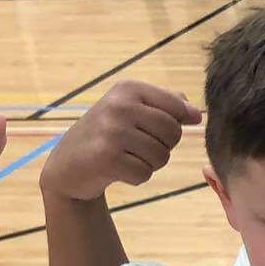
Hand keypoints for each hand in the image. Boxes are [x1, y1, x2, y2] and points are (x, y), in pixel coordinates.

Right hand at [40, 79, 201, 200]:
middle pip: (173, 132)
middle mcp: (119, 105)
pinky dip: (136, 177)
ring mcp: (112, 131)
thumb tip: (196, 114)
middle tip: (138, 147)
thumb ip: (165, 105)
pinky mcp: (106, 157)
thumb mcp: (131, 110)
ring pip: (162, 156)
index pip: (177, 106)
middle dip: (163, 146)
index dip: (178, 124)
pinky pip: (145, 173)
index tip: (160, 131)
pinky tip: (117, 170)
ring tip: (127, 157)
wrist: (68, 165)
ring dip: (149, 164)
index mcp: (128, 88)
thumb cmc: (107, 135)